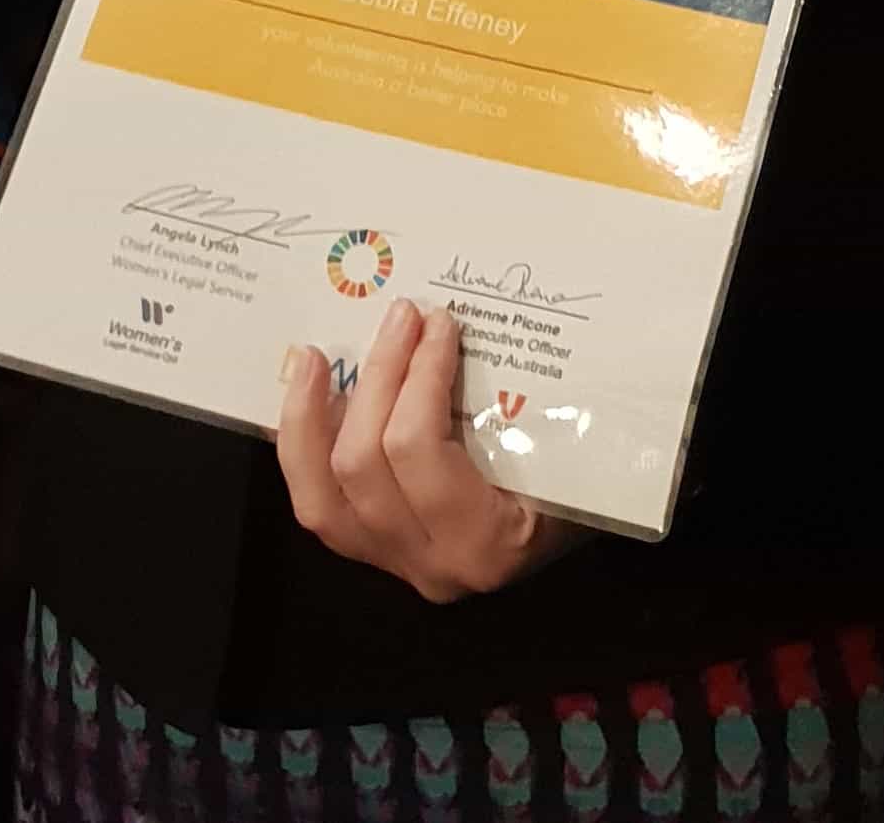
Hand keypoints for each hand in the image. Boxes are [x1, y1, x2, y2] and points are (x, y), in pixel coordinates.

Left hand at [276, 297, 579, 603]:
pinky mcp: (372, 556)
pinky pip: (319, 506)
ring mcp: (394, 567)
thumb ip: (526, 404)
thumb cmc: (580, 486)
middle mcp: (432, 565)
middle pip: (365, 465)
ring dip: (310, 418)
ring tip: (313, 356)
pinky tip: (305, 399)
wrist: (568, 540)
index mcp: (486, 541)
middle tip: (401, 316)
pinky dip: (302, 450)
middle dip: (377, 377)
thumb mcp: (570, 450)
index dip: (418, 377)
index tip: (438, 321)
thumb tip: (482, 319)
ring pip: (321, 498)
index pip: (421, 452)